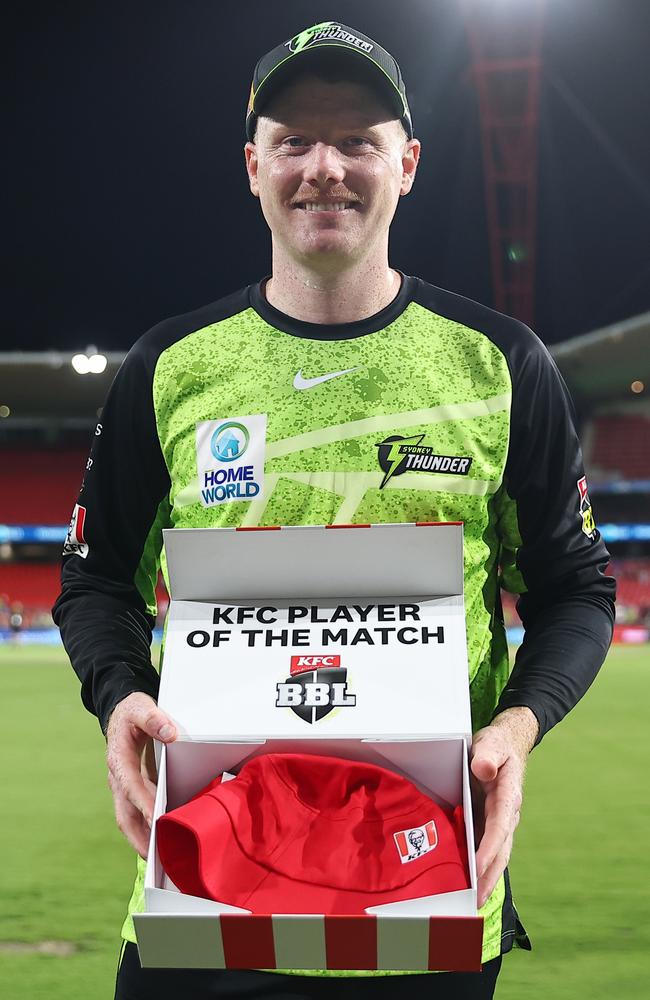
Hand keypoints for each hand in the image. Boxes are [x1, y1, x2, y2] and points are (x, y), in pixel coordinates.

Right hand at [106, 692, 176, 857]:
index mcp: (118, 759)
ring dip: (142, 839)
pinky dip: (147, 828)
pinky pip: (137, 813)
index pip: (130, 786)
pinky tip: (163, 839)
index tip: (156, 818)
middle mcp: (118, 777)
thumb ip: (155, 719)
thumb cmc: (131, 712)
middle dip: (138, 837)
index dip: (142, 803)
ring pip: (129, 818)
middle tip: (156, 858)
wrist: (121, 712)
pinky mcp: (132, 789)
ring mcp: (123, 786)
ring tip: (161, 859)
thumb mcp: (141, 707)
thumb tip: (170, 734)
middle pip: (124, 814)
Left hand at [470, 706, 537, 907]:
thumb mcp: (492, 744)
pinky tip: (467, 880)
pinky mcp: (490, 822)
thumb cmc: (497, 746)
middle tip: (475, 900)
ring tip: (471, 901)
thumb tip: (484, 769)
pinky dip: (479, 866)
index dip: (488, 849)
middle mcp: (507, 814)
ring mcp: (500, 821)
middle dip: (489, 876)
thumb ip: (487, 756)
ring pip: (495, 854)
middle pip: (500, 851)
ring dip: (485, 877)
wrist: (506, 746)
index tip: (477, 869)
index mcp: (509, 797)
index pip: (499, 827)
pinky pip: (486, 847)